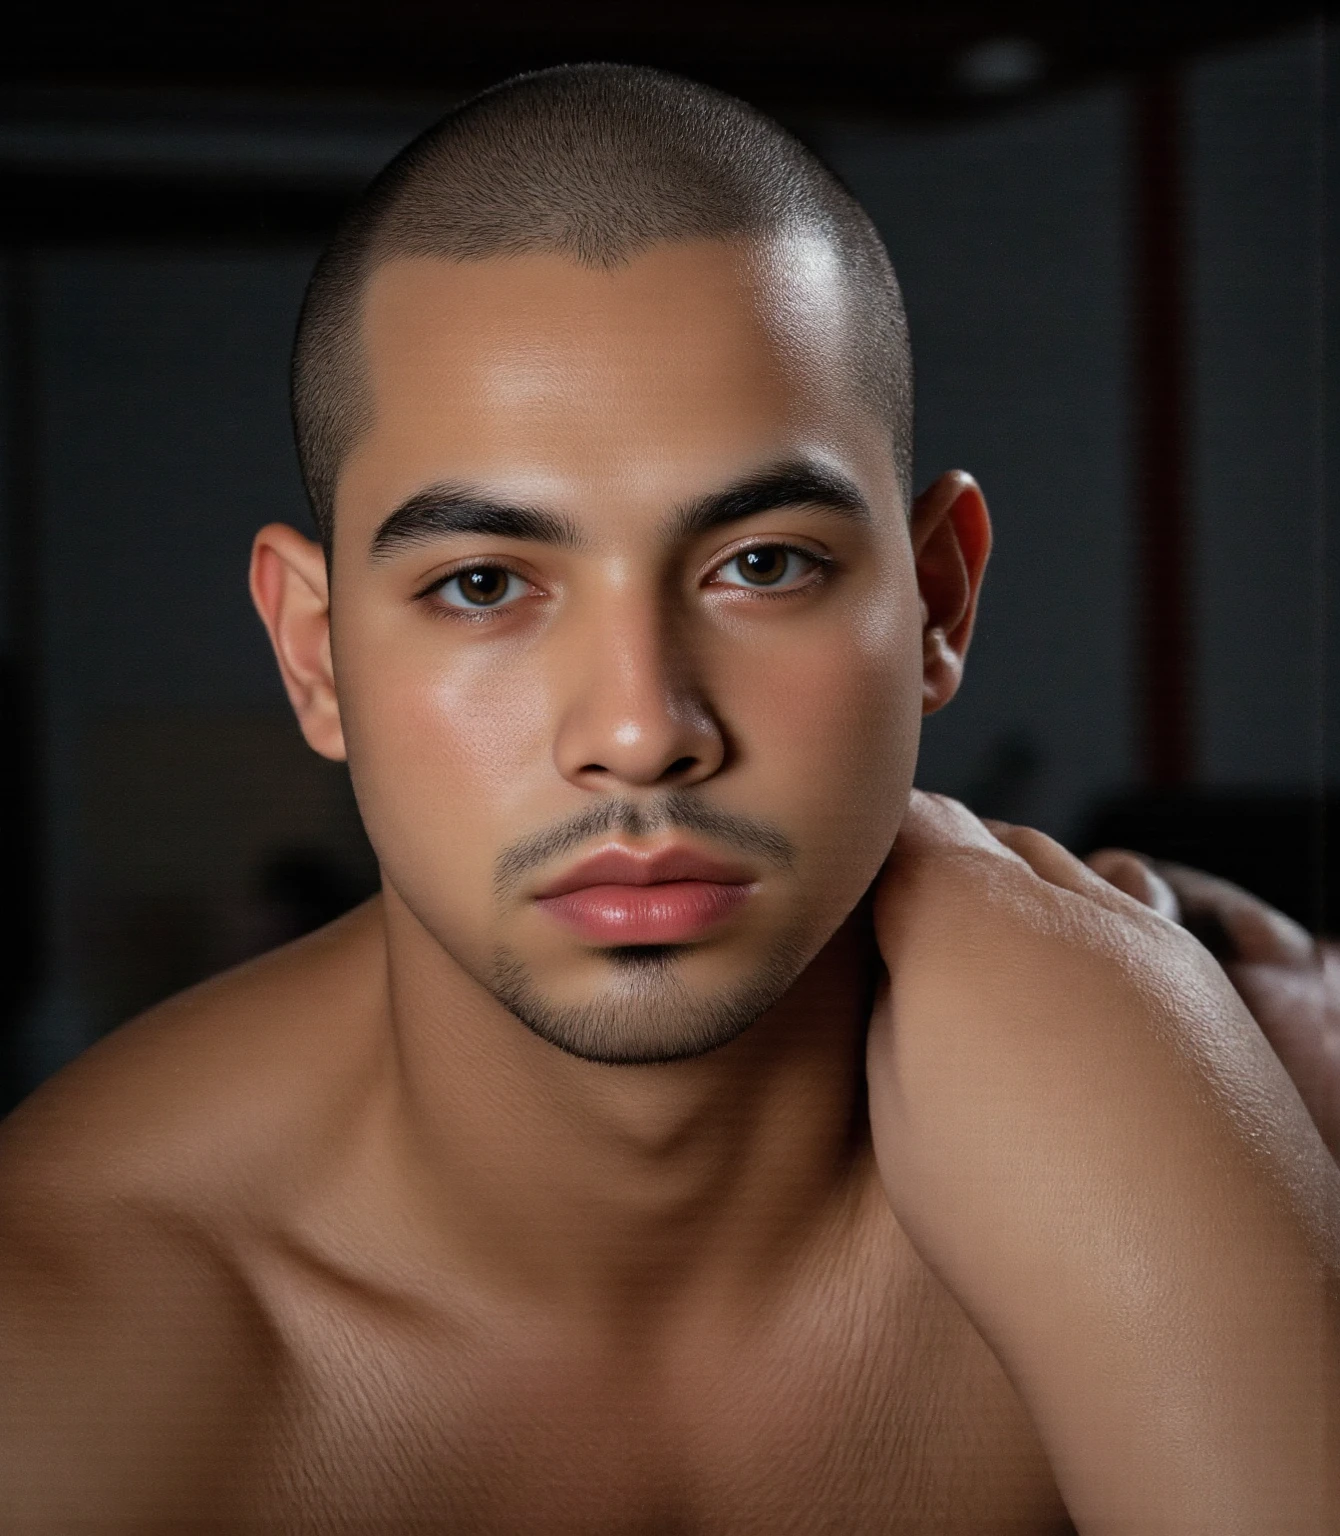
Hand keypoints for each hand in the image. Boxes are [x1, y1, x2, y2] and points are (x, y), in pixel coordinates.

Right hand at [867, 793, 1339, 1531]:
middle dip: (938, 866)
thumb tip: (899, 967)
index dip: (864, 856)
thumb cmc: (1026, 1223)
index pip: (903, 825)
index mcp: (968, 917)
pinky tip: (1066, 1017)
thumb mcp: (896, 1108)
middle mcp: (1069, 903)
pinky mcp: (1209, 987)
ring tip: (985, 980)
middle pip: (984, 836)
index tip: (841, 899)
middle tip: (899, 939)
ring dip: (1016, 898)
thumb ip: (889, 1003)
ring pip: (1062, 871)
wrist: (1201, 1302)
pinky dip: (1084, 939)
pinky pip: (1128, 919)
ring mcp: (1151, 939)